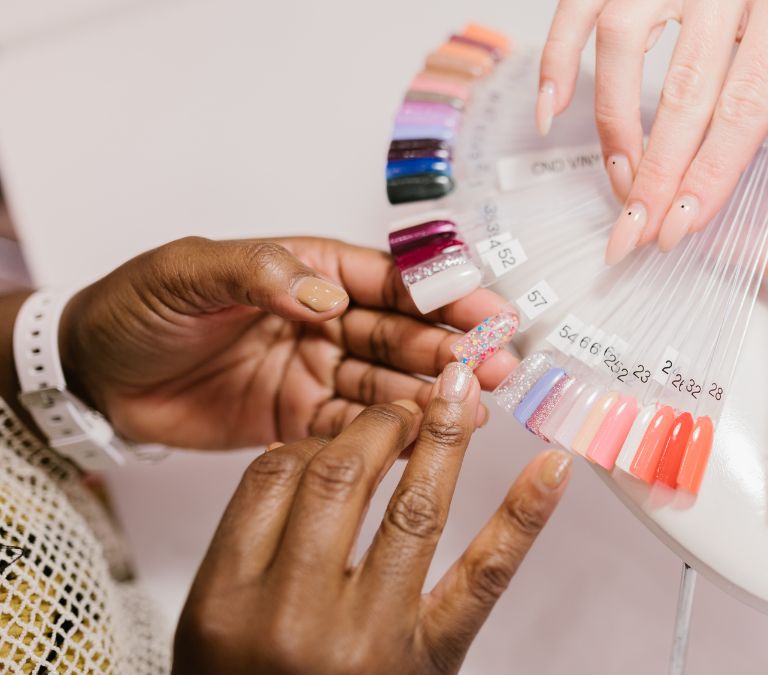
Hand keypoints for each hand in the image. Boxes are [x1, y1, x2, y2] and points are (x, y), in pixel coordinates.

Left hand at [60, 236, 517, 448]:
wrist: (94, 376)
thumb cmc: (138, 307)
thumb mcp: (190, 272)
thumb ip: (260, 274)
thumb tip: (326, 297)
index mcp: (309, 270)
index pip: (389, 279)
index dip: (442, 294)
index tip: (486, 310)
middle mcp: (325, 319)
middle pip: (403, 334)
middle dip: (452, 350)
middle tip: (496, 368)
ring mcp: (318, 372)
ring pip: (389, 383)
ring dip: (433, 395)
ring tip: (475, 409)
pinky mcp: (302, 421)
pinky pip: (356, 429)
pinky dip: (392, 436)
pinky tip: (429, 441)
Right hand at [174, 362, 572, 673]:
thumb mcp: (213, 635)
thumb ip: (248, 552)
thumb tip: (296, 459)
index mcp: (224, 606)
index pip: (271, 478)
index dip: (311, 440)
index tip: (337, 434)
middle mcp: (294, 617)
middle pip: (339, 478)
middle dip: (378, 426)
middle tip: (403, 409)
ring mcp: (368, 638)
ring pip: (413, 509)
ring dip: (441, 440)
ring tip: (456, 399)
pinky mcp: (431, 659)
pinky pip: (483, 575)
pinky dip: (523, 515)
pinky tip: (549, 469)